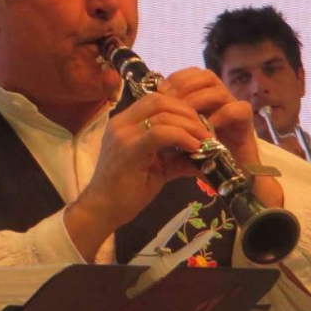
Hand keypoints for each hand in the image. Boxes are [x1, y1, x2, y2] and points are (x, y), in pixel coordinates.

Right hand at [65, 91, 208, 259]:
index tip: (198, 123)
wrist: (103, 210)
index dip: (180, 107)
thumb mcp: (157, 169)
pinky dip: (182, 136)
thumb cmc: (127, 192)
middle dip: (188, 113)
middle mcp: (121, 123)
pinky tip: (194, 147)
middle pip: (160, 101)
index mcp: (124, 123)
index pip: (155, 100)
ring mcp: (123, 135)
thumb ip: (178, 158)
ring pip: (163, 115)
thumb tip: (207, 156)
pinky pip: (160, 133)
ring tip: (205, 140)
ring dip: (189, 125)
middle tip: (206, 130)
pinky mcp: (128, 149)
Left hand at [160, 67, 282, 209]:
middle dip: (185, 85)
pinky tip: (205, 128)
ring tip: (185, 113)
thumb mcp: (178, 144)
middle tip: (169, 98)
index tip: (158, 90)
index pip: (190, 75)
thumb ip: (167, 130)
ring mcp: (233, 109)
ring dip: (199, 99)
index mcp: (202, 100)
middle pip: (205, 76)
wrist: (232, 180)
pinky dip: (219, 117)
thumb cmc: (202, 161)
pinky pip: (235, 110)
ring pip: (219, 89)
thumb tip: (144, 119)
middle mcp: (219, 100)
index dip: (175, 80)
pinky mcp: (246, 123)